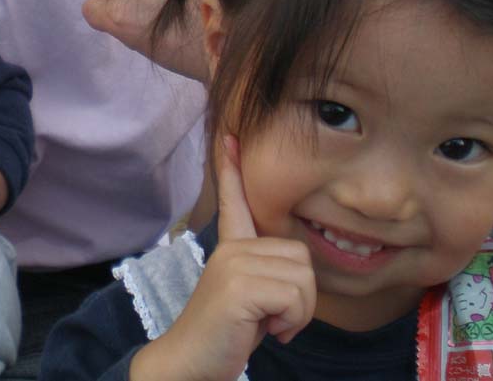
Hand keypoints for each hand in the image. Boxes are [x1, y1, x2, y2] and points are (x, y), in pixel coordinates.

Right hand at [130, 135, 315, 380]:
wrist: (189, 364)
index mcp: (230, 248)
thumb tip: (296, 271)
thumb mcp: (251, 298)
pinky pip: (295, 298)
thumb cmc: (225, 335)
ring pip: (303, 278)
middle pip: (301, 257)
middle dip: (302, 298)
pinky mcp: (238, 285)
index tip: (230, 136)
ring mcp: (232, 263)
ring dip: (298, 313)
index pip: (234, 201)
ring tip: (268, 324)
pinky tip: (265, 331)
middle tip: (273, 318)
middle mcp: (230, 249)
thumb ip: (267, 273)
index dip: (232, 169)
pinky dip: (291, 323)